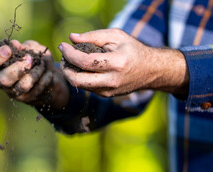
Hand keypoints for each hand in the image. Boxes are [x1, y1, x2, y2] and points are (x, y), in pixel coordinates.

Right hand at [0, 40, 68, 109]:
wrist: (50, 77)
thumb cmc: (37, 61)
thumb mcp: (34, 49)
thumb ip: (26, 46)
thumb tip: (15, 44)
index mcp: (0, 67)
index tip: (8, 49)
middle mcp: (4, 82)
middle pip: (3, 80)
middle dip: (18, 68)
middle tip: (30, 59)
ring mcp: (15, 92)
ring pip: (23, 86)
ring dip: (35, 73)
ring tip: (42, 65)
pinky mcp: (29, 99)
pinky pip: (37, 89)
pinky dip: (45, 78)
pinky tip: (49, 73)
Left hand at [59, 29, 188, 97]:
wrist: (150, 71)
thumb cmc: (132, 49)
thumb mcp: (116, 36)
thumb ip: (93, 35)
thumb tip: (72, 37)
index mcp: (116, 63)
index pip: (85, 62)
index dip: (70, 54)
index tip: (62, 45)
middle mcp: (112, 80)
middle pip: (78, 80)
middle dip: (65, 68)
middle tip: (63, 57)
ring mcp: (108, 91)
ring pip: (80, 85)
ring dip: (70, 73)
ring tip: (70, 61)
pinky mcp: (106, 95)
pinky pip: (87, 87)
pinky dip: (79, 77)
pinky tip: (80, 68)